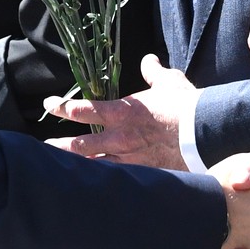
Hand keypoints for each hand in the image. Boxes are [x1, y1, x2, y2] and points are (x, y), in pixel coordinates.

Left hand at [45, 53, 196, 169]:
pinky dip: (104, 182)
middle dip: (60, 147)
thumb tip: (148, 61)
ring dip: (77, 167)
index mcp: (121, 113)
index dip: (62, 107)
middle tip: (45, 147)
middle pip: (79, 146)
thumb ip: (153, 73)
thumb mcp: (168, 82)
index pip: (83, 110)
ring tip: (61, 170)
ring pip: (95, 166)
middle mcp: (119, 138)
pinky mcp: (143, 174)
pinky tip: (95, 187)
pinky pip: (118, 180)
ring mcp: (129, 159)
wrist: (205, 132)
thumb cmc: (185, 105)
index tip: (49, 105)